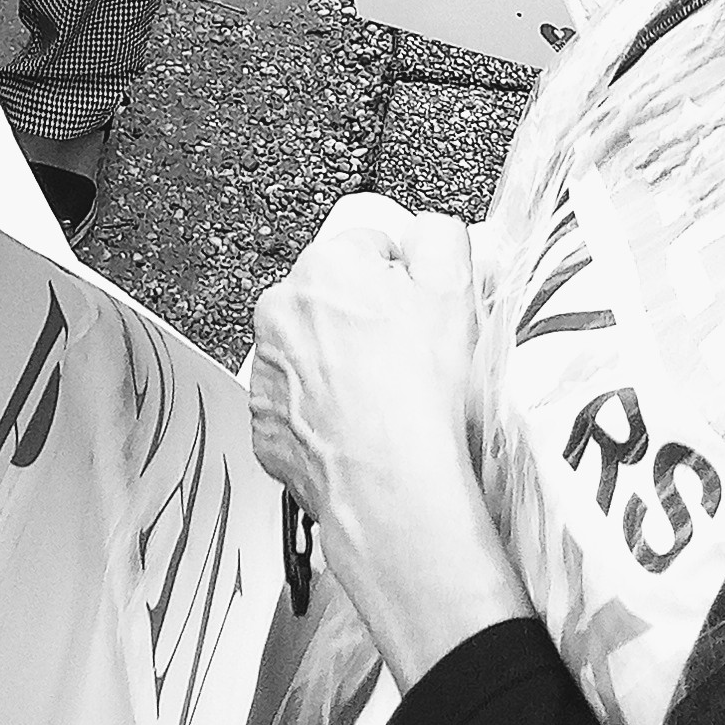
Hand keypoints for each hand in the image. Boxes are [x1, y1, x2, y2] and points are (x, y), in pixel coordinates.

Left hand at [249, 197, 530, 686]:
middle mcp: (282, 312)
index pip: (370, 247)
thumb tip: (429, 234)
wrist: (395, 490)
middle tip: (411, 356)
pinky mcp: (268, 428)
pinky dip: (326, 414)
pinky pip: (301, 407)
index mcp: (325, 267)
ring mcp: (270, 374)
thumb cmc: (422, 397)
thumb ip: (440, 237)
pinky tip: (362, 430)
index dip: (407, 278)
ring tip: (390, 401)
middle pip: (335, 298)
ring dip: (344, 366)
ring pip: (314, 353)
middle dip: (368, 318)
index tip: (422, 307)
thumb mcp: (456, 286)